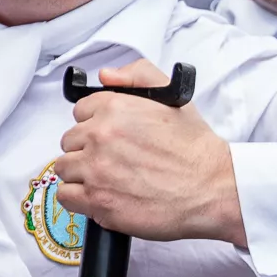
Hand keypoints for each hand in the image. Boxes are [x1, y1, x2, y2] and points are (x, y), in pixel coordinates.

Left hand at [54, 59, 242, 245]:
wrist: (211, 187)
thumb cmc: (194, 147)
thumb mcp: (172, 96)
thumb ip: (137, 75)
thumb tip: (106, 76)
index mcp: (114, 108)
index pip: (80, 111)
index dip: (94, 125)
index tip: (109, 137)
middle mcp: (100, 136)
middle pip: (70, 141)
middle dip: (87, 149)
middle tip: (111, 159)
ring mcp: (96, 170)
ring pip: (64, 167)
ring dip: (81, 173)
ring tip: (107, 178)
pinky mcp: (97, 201)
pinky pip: (66, 196)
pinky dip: (79, 197)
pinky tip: (99, 195)